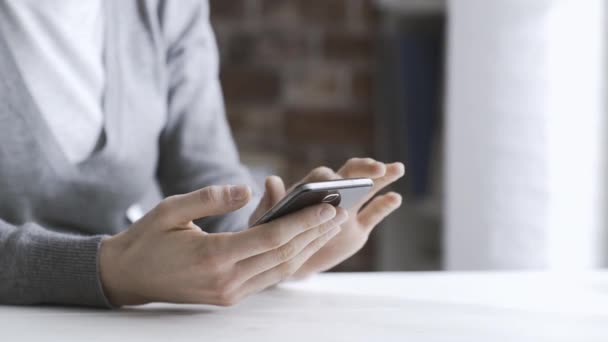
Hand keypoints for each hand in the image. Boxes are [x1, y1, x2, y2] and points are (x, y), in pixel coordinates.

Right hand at [99, 185, 347, 306]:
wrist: (125, 277)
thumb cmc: (147, 238)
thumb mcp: (172, 209)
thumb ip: (211, 197)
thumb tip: (248, 188)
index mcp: (213, 256)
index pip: (270, 238)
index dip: (302, 222)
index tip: (328, 208)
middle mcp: (226, 280)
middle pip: (282, 255)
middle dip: (314, 234)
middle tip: (340, 213)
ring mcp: (228, 293)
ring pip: (280, 270)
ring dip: (307, 248)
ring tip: (330, 227)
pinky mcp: (228, 296)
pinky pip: (267, 278)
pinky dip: (289, 260)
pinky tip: (303, 244)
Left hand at [250, 158, 404, 277]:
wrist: (285, 262)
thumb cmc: (272, 236)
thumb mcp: (266, 221)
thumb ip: (271, 203)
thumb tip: (271, 181)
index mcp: (309, 190)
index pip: (322, 178)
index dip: (330, 178)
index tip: (335, 181)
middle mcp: (331, 195)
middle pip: (350, 174)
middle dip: (364, 168)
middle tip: (378, 167)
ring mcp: (348, 211)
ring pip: (368, 189)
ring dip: (383, 177)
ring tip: (398, 168)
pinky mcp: (358, 229)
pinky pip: (374, 214)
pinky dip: (385, 205)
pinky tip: (395, 198)